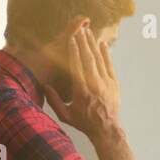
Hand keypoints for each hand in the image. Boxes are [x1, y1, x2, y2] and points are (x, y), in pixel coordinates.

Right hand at [45, 25, 120, 140]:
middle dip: (84, 43)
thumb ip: (54, 100)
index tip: (71, 39)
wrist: (106, 129)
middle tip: (80, 30)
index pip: (76, 66)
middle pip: (88, 59)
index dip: (74, 51)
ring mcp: (106, 83)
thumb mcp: (65, 115)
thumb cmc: (84, 122)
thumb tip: (44, 86)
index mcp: (81, 91)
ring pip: (99, 60)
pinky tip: (102, 44)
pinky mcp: (114, 84)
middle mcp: (94, 84)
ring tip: (89, 33)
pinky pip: (109, 65)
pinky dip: (106, 54)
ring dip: (93, 45)